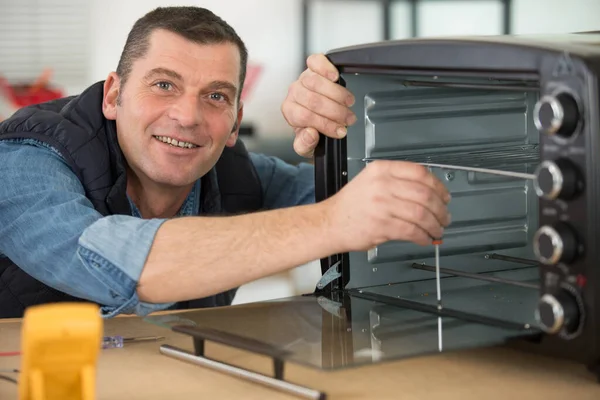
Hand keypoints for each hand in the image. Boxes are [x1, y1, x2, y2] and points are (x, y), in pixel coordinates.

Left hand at [281, 54, 356, 157]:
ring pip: (316, 82)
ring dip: (337, 94)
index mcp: (290, 111)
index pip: (305, 116)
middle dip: (335, 112)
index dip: (326, 124)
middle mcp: (294, 93)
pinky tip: (335, 76)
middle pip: (313, 100)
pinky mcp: (313, 67)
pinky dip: (326, 68)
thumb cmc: (313, 129)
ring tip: (349, 103)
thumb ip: (305, 145)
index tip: (340, 131)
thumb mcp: (307, 146)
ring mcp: (303, 78)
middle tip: (349, 119)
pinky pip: (315, 62)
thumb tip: (310, 134)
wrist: (318, 117)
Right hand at [325, 161, 451, 250]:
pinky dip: (423, 236)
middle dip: (441, 209)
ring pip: (421, 214)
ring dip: (435, 225)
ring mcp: (382, 205)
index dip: (438, 186)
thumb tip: (429, 193)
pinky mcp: (382, 226)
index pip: (420, 173)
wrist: (329, 223)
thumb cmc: (350, 205)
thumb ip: (397, 182)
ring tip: (437, 230)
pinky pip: (412, 231)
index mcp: (382, 170)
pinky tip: (425, 238)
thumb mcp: (371, 181)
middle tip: (445, 217)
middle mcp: (382, 185)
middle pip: (424, 194)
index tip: (445, 196)